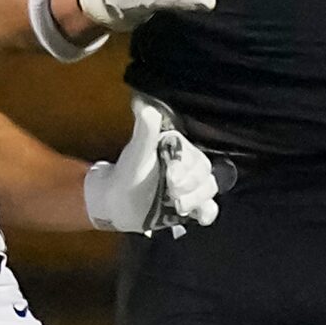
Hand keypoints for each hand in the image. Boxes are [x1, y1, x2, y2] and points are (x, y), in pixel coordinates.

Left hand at [84, 94, 220, 235]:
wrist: (116, 205)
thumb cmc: (127, 174)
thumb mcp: (137, 153)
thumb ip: (145, 131)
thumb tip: (146, 107)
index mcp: (176, 146)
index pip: (194, 156)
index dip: (185, 169)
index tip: (169, 178)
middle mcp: (186, 163)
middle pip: (204, 173)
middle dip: (189, 186)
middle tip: (170, 192)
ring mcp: (189, 185)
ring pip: (208, 188)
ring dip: (196, 199)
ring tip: (177, 206)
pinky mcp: (189, 205)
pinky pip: (208, 206)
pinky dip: (206, 211)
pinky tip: (199, 217)